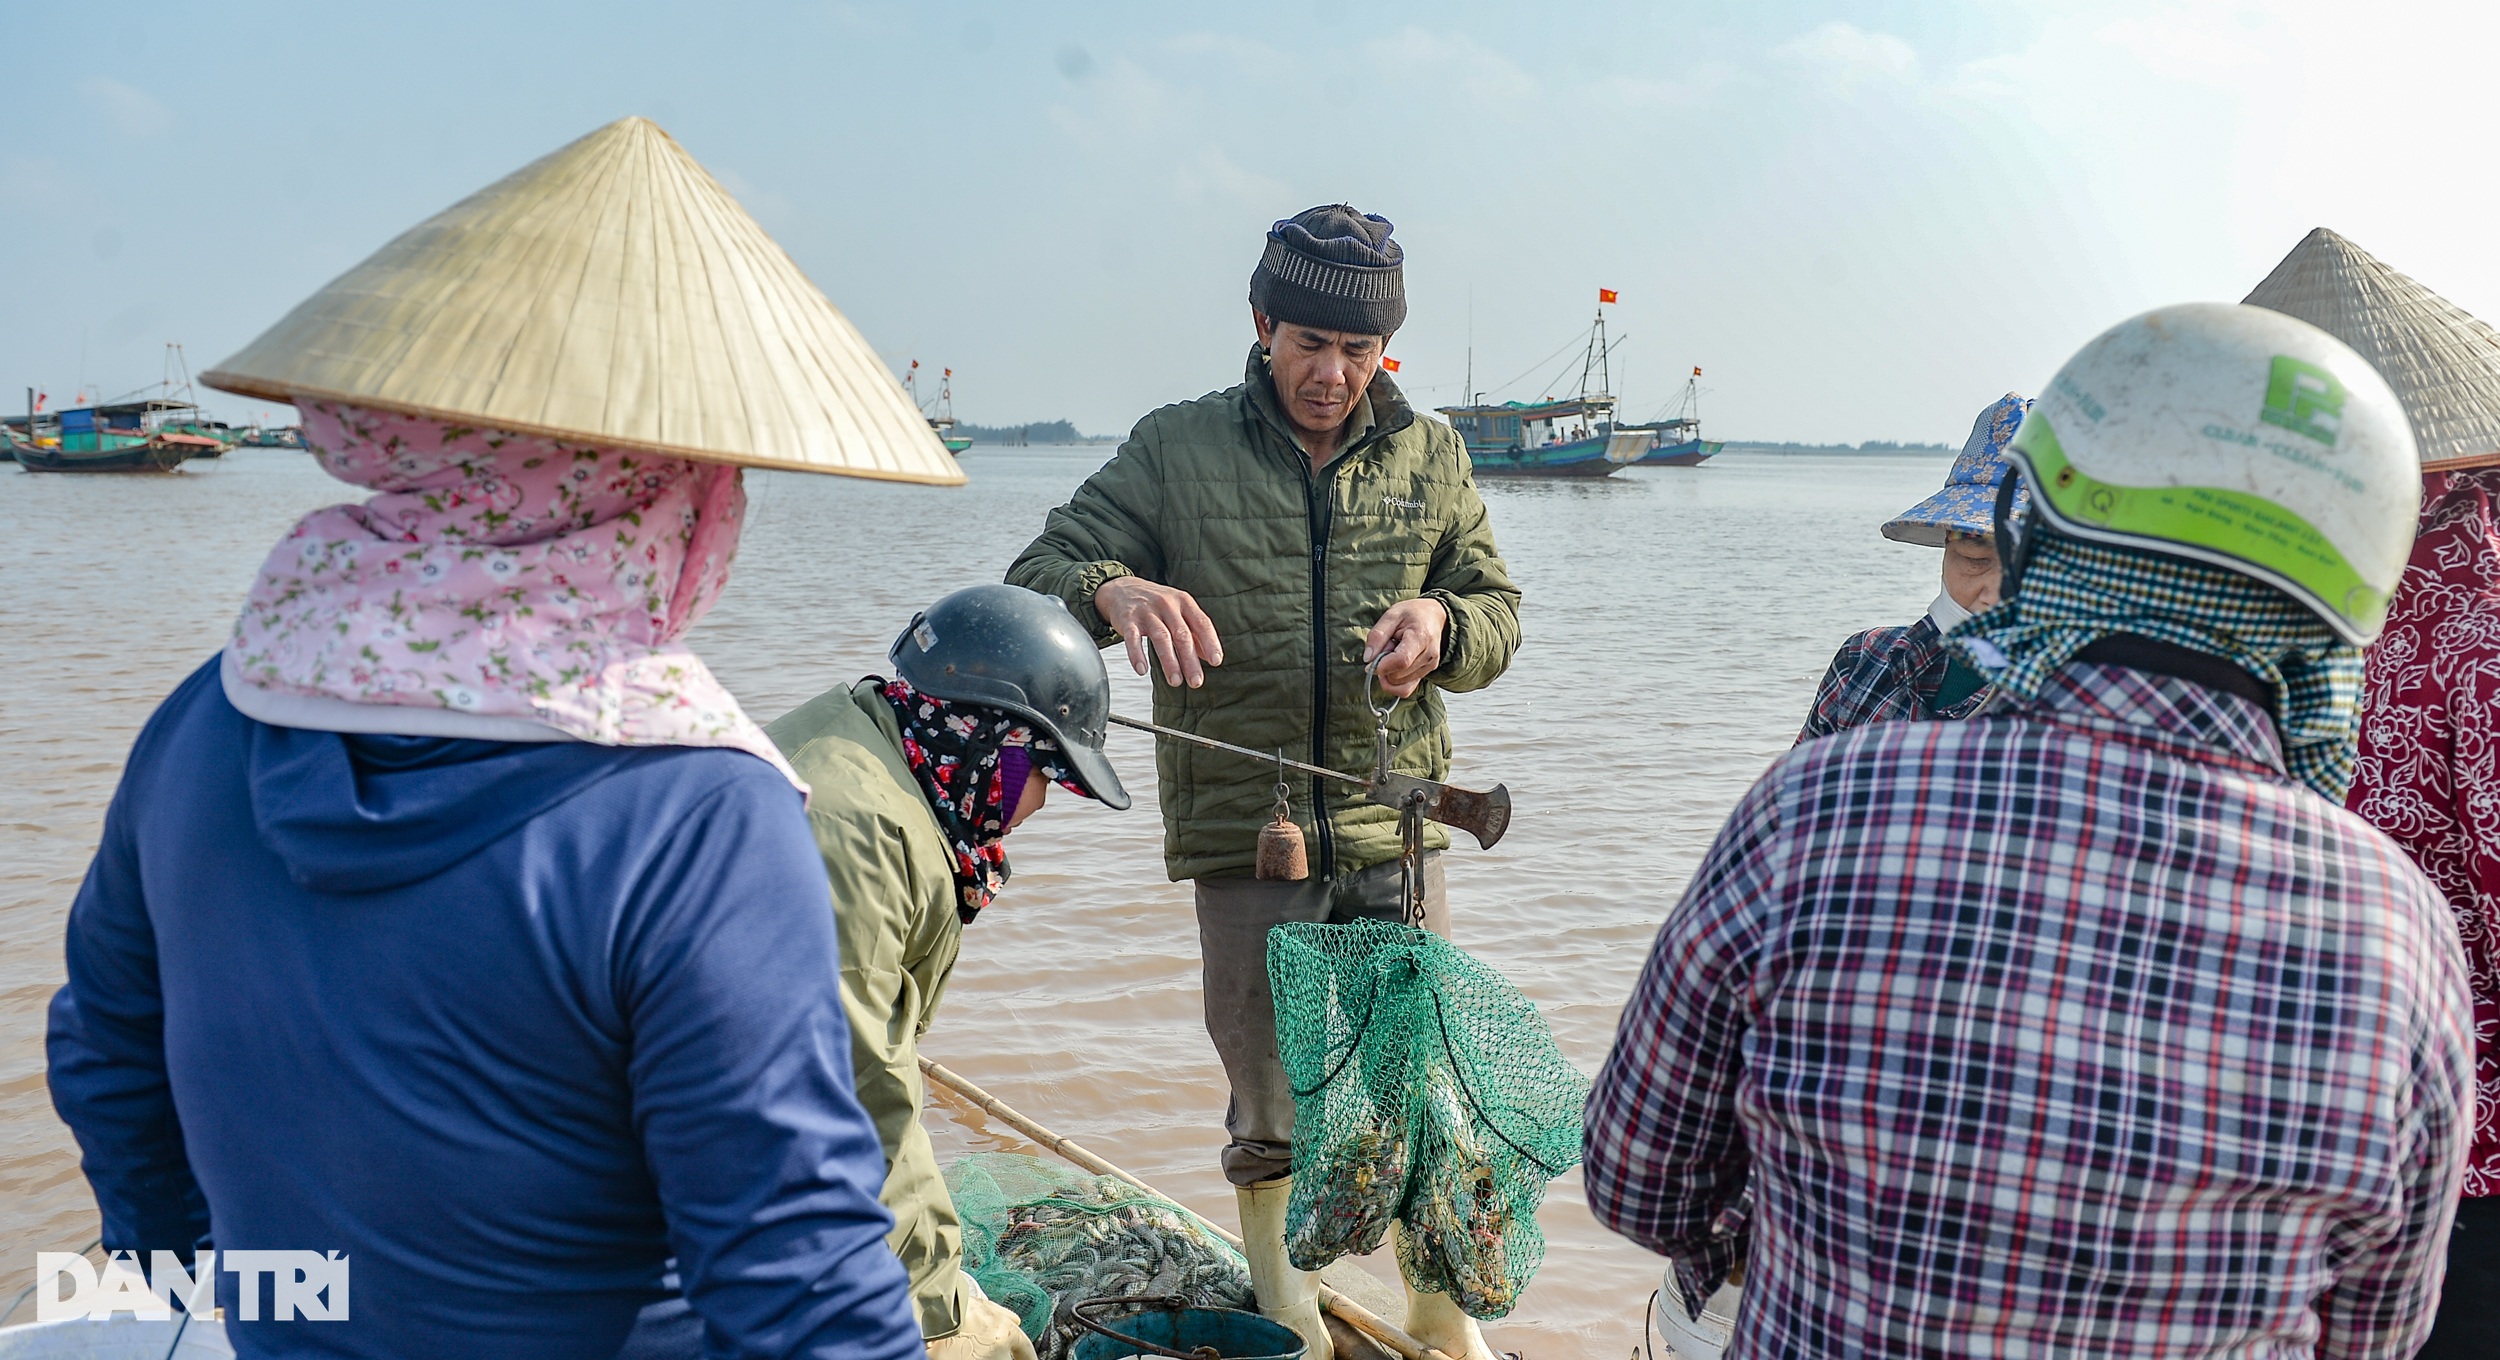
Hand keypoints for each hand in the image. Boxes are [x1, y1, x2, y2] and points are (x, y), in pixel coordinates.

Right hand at [1094, 575, 1223, 687]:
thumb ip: (1194, 632)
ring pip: (1161, 637)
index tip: (1216, 662)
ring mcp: (1147, 612)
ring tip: (1175, 681)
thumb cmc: (1157, 605)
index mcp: (1184, 602)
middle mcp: (1167, 605)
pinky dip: (1137, 654)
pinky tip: (1142, 670)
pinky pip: (1133, 639)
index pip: (1202, 623)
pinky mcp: (1128, 619)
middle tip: (1196, 682)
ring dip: (1169, 661)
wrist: (1122, 589)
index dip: (1210, 642)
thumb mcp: (1178, 611)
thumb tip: (1208, 656)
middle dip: (1190, 660)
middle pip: (1182, 634)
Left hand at [1364, 597, 1447, 697]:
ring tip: (1393, 654)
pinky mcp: (1427, 673)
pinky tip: (1394, 667)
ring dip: (1389, 674)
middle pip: (1398, 676)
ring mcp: (1430, 666)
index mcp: (1421, 637)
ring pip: (1400, 685)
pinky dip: (1395, 682)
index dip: (1382, 665)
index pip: (1401, 661)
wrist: (1433, 615)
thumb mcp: (1391, 615)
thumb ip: (1377, 636)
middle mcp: (1429, 655)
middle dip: (1384, 667)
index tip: (1370, 661)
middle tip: (1386, 649)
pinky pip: (1406, 689)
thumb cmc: (1412, 613)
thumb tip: (1368, 659)